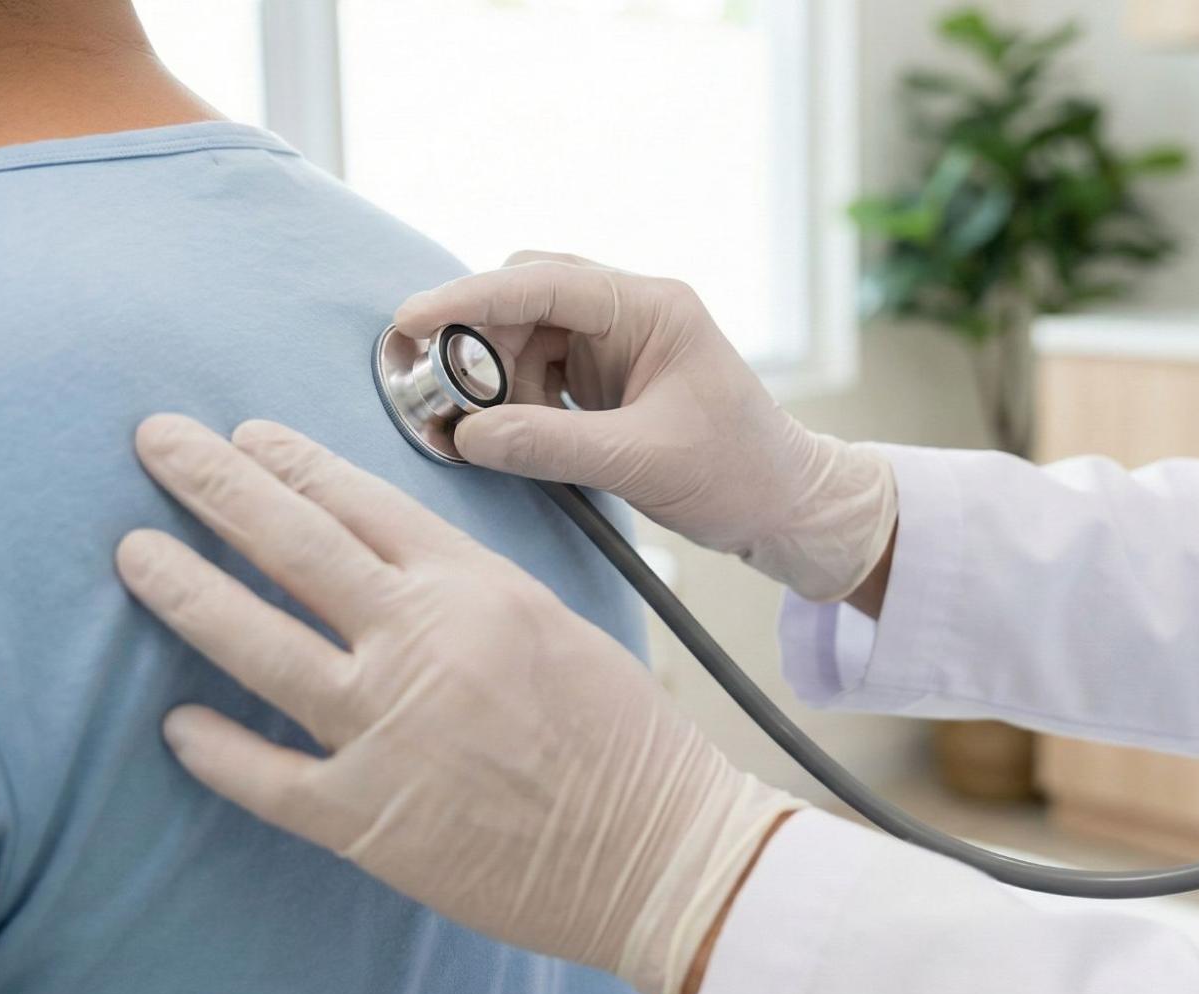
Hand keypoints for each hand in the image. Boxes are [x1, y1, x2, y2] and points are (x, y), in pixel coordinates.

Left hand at [113, 414, 798, 993]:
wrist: (663, 852)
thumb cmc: (625, 739)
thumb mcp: (555, 624)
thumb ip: (468, 588)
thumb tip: (389, 563)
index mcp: (476, 587)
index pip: (359, 500)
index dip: (289, 460)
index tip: (241, 434)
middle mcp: (421, 642)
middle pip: (291, 542)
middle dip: (212, 482)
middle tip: (154, 441)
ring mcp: (388, 730)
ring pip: (256, 644)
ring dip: (184, 591)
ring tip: (132, 553)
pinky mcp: (369, 818)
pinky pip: (266, 776)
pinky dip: (214, 749)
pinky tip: (173, 725)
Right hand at [395, 252, 897, 601]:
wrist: (787, 507)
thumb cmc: (739, 474)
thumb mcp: (642, 463)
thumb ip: (550, 446)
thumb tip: (466, 436)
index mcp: (653, 307)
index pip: (543, 281)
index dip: (470, 297)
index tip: (412, 320)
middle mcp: (631, 311)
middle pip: (523, 298)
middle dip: (474, 341)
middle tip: (437, 394)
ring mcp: (616, 342)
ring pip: (522, 335)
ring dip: (489, 377)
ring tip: (475, 429)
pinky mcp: (605, 377)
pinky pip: (536, 369)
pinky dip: (510, 398)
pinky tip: (505, 434)